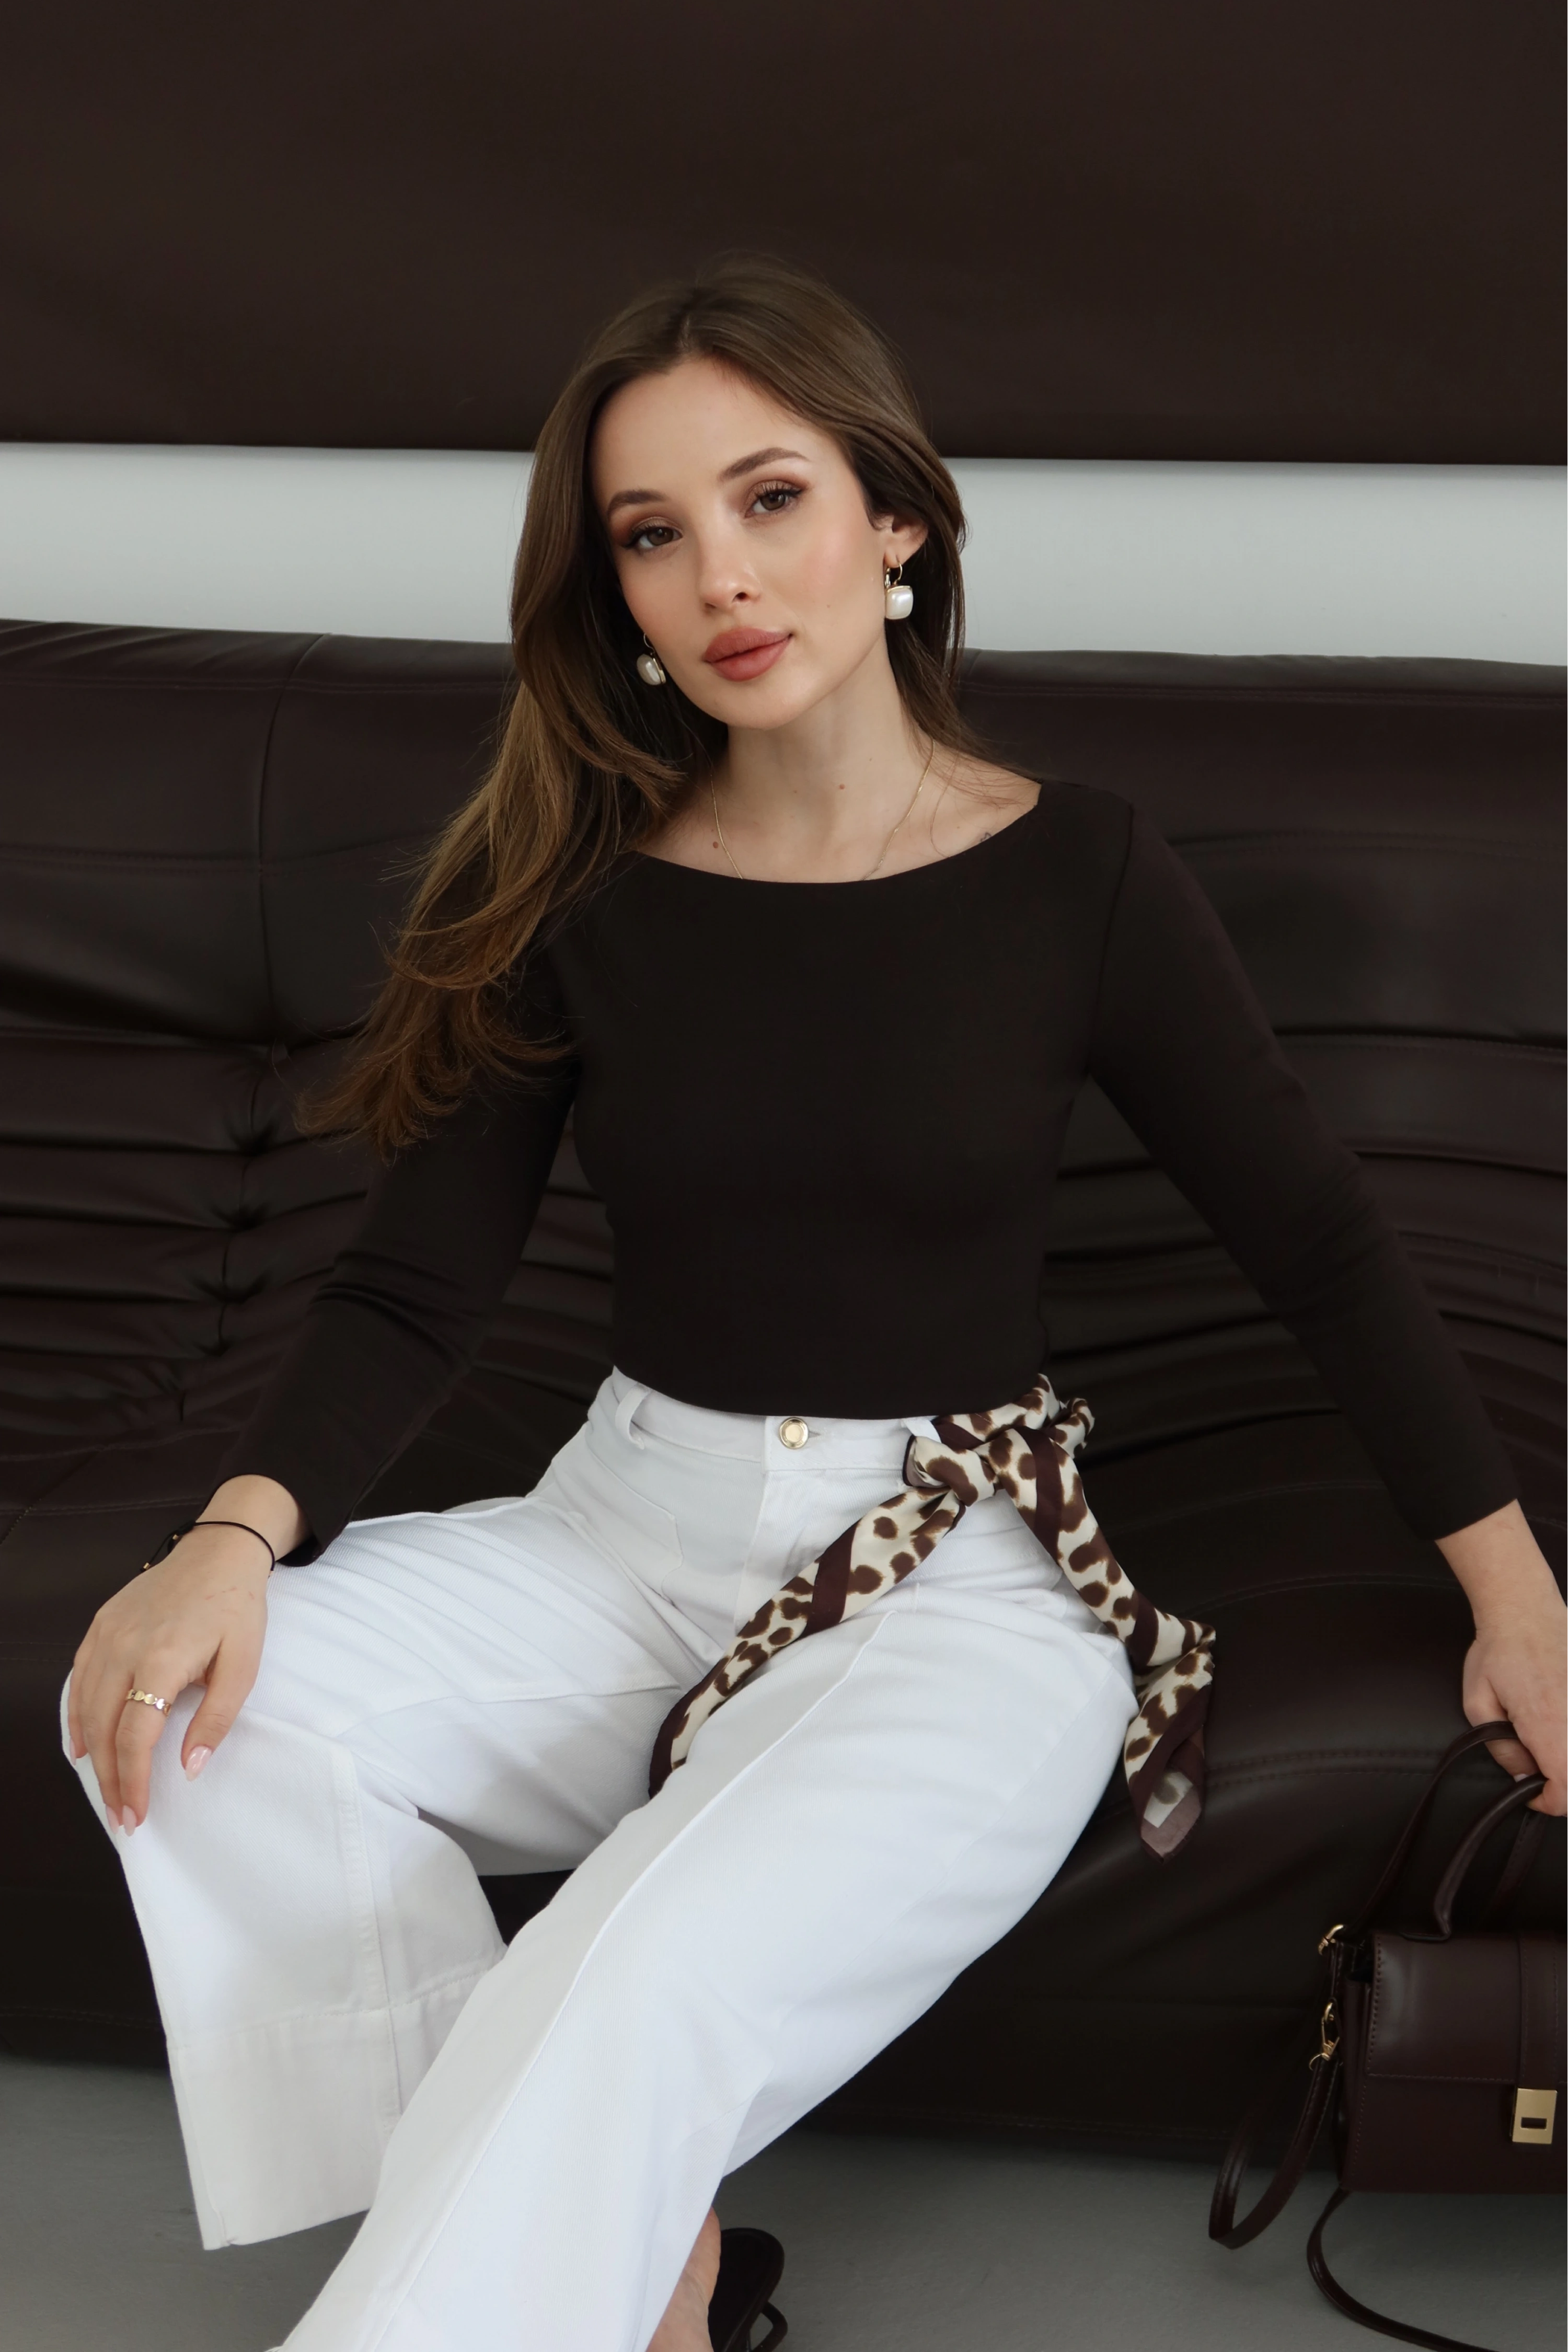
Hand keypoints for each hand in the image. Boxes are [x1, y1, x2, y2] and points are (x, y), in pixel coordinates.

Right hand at [67, 1476, 303, 1830]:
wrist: (219, 1552)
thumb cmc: (236, 1608)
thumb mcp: (243, 1665)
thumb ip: (215, 1719)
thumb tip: (190, 1769)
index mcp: (163, 1658)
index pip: (135, 1736)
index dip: (133, 1781)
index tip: (137, 1814)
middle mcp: (125, 1647)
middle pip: (103, 1729)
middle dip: (111, 1779)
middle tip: (121, 1816)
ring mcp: (107, 1634)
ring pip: (86, 1708)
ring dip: (93, 1755)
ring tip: (107, 1789)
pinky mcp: (100, 1625)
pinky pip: (79, 1679)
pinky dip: (77, 1717)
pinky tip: (83, 1744)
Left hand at [1439, 1500, 1567, 1814]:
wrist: (1525, 1609)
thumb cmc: (1498, 1650)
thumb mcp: (1478, 1703)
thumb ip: (1501, 1748)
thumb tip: (1523, 1776)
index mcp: (1546, 1720)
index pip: (1566, 1787)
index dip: (1549, 1801)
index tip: (1532, 1791)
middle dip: (1564, 1784)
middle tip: (1541, 1770)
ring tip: (1548, 1743)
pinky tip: (1557, 1726)